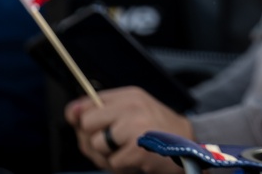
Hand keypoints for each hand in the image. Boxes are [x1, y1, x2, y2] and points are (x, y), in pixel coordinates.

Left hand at [64, 86, 193, 173]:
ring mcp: (135, 125)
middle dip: (94, 139)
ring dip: (108, 155)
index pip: (87, 103)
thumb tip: (71, 112)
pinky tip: (137, 159)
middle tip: (114, 144)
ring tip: (128, 151)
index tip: (93, 128)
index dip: (83, 119)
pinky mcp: (138, 147)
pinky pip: (111, 162)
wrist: (190, 147)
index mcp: (130, 95)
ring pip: (95, 145)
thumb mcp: (133, 112)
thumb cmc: (158, 132)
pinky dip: (122, 165)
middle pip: (86, 123)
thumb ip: (101, 111)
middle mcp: (132, 105)